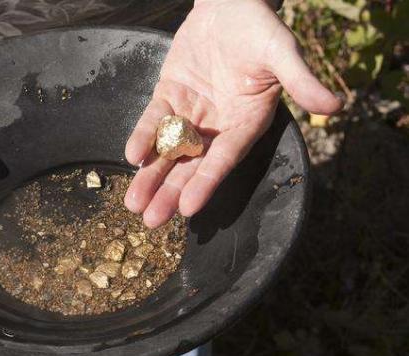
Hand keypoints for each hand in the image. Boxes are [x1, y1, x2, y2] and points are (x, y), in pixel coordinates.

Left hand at [124, 0, 341, 227]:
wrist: (230, 3)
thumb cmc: (260, 27)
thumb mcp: (282, 52)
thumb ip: (301, 80)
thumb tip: (337, 106)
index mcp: (247, 122)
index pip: (225, 158)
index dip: (207, 182)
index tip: (188, 208)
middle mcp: (218, 125)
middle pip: (192, 164)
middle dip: (171, 191)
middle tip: (151, 221)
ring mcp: (192, 112)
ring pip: (168, 149)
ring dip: (151, 175)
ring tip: (134, 203)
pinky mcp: (170, 96)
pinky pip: (154, 120)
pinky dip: (143, 136)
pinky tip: (132, 156)